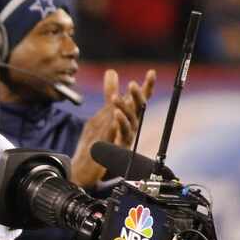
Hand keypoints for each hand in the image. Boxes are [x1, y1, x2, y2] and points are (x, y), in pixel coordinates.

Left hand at [70, 69, 155, 187]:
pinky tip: (115, 114)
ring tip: (116, 98)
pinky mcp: (119, 149)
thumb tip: (112, 72)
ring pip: (131, 122)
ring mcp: (126, 138)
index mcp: (128, 118)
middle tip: (133, 84)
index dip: (146, 87)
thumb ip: (110, 93)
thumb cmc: (99, 141)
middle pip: (138, 110)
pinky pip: (123, 135)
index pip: (139, 101)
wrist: (88, 167)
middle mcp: (130, 127)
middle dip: (138, 96)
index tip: (151, 73)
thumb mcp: (103, 112)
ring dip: (124, 108)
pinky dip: (120, 123)